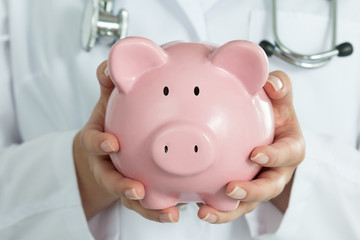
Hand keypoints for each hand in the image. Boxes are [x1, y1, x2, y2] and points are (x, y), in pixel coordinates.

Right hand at [73, 61, 179, 221]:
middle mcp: (108, 166)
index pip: (94, 143)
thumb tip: (108, 65)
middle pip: (110, 180)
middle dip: (121, 187)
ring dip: (149, 209)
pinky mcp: (139, 194)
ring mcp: (122, 182)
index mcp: (100, 144)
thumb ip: (109, 85)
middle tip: (137, 191)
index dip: (100, 144)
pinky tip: (182, 212)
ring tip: (169, 214)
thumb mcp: (107, 104)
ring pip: (132, 199)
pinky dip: (162, 211)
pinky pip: (150, 205)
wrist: (105, 151)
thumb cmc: (110, 125)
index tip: (111, 143)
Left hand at [197, 71, 304, 222]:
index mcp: (290, 148)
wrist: (266, 132)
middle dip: (253, 191)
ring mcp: (260, 184)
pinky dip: (217, 209)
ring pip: (249, 203)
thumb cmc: (274, 114)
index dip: (275, 156)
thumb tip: (271, 82)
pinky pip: (232, 205)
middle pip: (270, 187)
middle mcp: (277, 171)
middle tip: (231, 188)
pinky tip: (197, 208)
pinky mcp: (244, 193)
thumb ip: (280, 88)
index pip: (288, 153)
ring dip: (229, 210)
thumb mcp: (280, 99)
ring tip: (206, 212)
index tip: (256, 154)